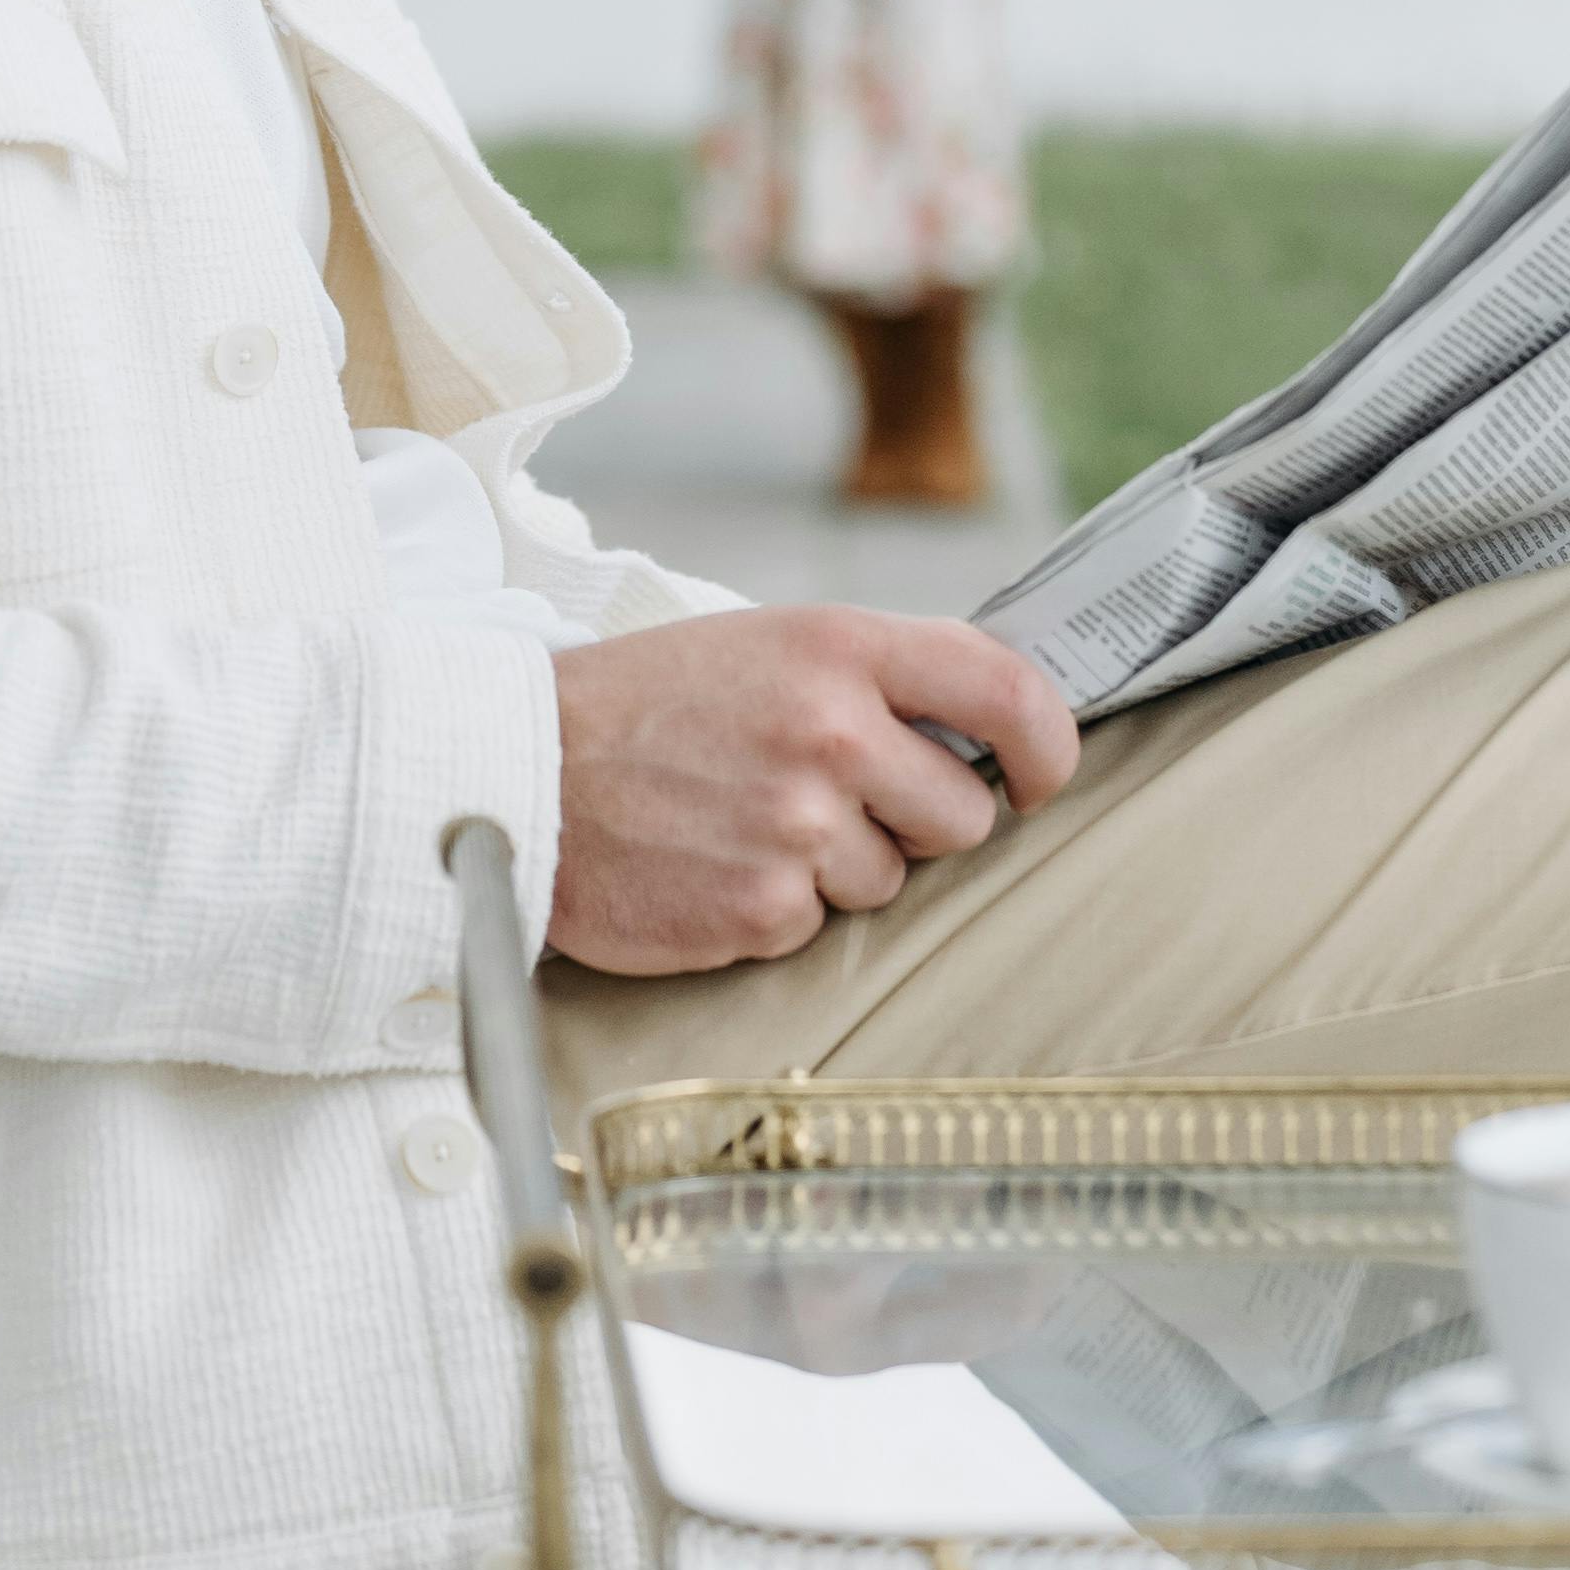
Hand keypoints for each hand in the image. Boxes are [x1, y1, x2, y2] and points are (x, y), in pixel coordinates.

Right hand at [546, 609, 1082, 976]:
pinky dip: (775, 908)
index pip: (1005, 689)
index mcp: (838, 647)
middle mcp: (832, 730)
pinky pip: (818, 926)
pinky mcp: (764, 908)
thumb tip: (981, 733)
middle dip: (914, 822)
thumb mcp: (763, 644)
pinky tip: (713, 865)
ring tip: (744, 823)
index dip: (1047, 744)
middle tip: (827, 799)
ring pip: (890, 879)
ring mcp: (800, 825)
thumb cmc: (646, 705)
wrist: (522, 771)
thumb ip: (869, 677)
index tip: (1038, 777)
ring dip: (835, 867)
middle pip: (962, 814)